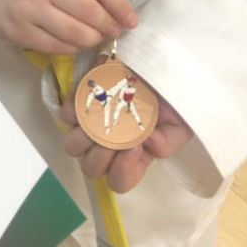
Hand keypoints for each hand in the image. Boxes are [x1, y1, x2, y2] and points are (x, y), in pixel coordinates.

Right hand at [0, 0, 137, 54]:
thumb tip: (116, 3)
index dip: (120, 5)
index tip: (132, 19)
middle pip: (90, 11)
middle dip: (109, 26)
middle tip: (114, 31)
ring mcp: (30, 9)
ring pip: (76, 33)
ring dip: (92, 40)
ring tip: (95, 38)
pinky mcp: (20, 32)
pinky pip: (58, 47)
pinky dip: (72, 48)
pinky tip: (75, 43)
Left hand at [60, 82, 192, 193]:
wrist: (158, 65)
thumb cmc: (169, 97)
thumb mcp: (179, 124)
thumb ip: (167, 143)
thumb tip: (147, 144)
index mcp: (132, 157)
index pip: (119, 182)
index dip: (124, 170)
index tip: (135, 147)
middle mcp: (108, 146)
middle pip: (91, 168)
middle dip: (101, 156)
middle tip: (115, 135)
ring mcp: (91, 127)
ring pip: (73, 146)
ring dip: (85, 136)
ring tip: (101, 117)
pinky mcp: (80, 103)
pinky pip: (66, 114)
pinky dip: (77, 107)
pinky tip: (95, 96)